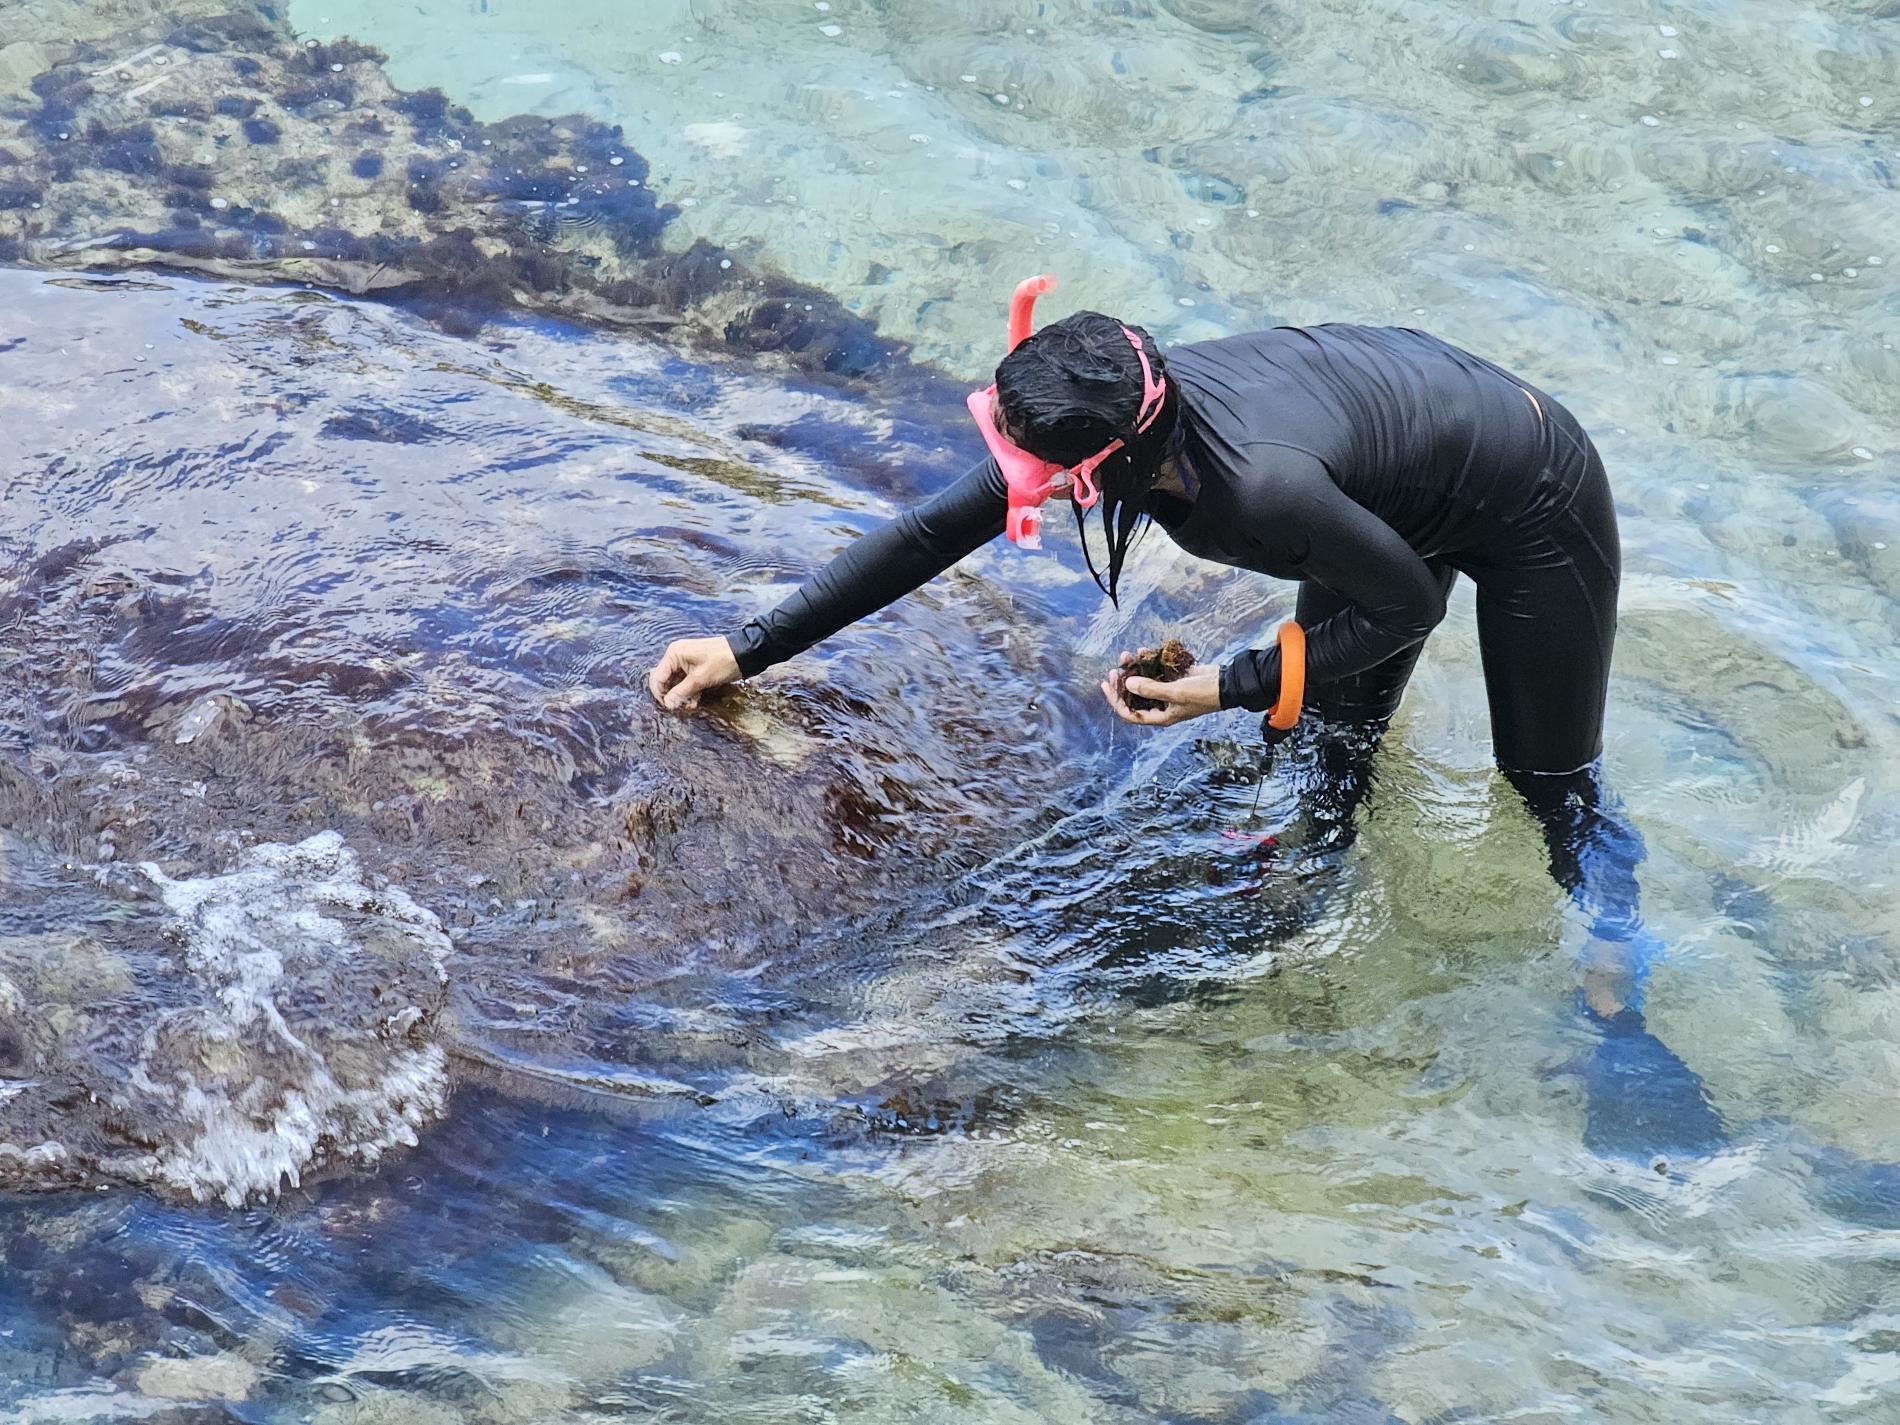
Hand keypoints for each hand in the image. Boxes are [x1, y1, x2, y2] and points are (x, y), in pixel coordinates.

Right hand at [647, 636, 740, 710]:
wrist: (744, 653)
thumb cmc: (721, 662)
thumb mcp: (700, 679)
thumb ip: (681, 692)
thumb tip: (668, 704)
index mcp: (674, 654)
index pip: (658, 677)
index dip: (661, 693)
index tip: (669, 707)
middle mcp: (677, 655)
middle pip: (667, 679)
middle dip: (673, 695)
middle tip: (681, 707)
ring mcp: (686, 660)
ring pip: (677, 681)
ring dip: (683, 694)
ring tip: (692, 705)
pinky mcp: (696, 666)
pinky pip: (687, 680)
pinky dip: (690, 690)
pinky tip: (697, 700)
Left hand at [1100, 648, 1222, 726]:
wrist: (1227, 683)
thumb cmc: (1203, 693)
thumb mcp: (1176, 692)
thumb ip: (1151, 689)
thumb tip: (1128, 684)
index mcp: (1160, 716)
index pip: (1129, 713)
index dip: (1115, 700)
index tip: (1106, 684)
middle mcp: (1161, 706)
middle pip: (1133, 696)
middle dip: (1122, 682)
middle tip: (1115, 668)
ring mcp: (1167, 692)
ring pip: (1143, 681)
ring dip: (1134, 668)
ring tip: (1127, 654)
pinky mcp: (1174, 679)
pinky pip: (1155, 671)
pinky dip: (1148, 662)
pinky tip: (1142, 651)